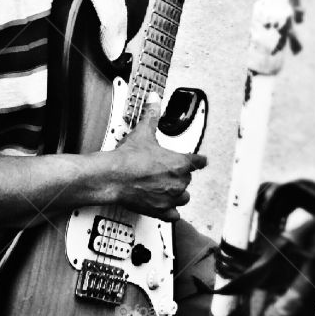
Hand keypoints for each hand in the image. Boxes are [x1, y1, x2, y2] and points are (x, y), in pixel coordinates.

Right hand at [112, 97, 205, 221]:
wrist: (113, 178)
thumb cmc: (128, 159)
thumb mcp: (142, 133)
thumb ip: (151, 115)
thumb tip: (154, 100)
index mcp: (180, 163)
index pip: (199, 161)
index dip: (199, 160)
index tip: (201, 160)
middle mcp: (178, 182)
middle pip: (188, 180)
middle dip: (179, 176)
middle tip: (167, 172)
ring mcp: (170, 198)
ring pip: (183, 197)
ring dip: (177, 194)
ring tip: (168, 189)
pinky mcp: (160, 211)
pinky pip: (173, 215)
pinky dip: (170, 212)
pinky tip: (166, 208)